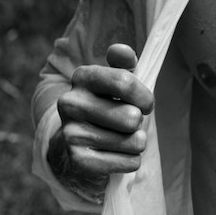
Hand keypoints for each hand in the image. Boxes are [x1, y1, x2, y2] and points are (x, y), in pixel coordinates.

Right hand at [50, 43, 153, 198]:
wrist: (77, 144)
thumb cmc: (107, 107)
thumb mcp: (115, 82)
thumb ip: (122, 64)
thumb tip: (123, 52)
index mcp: (82, 77)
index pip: (125, 82)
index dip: (145, 97)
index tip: (145, 104)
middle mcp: (70, 103)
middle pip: (132, 117)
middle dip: (139, 122)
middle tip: (129, 123)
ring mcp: (71, 133)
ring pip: (134, 142)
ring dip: (136, 143)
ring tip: (122, 139)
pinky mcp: (79, 161)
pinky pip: (130, 162)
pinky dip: (130, 160)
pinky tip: (116, 155)